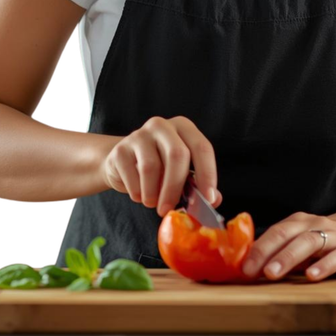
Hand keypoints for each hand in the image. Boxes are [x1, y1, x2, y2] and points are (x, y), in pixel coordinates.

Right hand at [102, 115, 222, 216]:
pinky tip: (139, 194)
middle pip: (176, 155)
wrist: (123, 163)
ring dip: (153, 193)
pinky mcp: (121, 149)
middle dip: (175, 187)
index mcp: (184, 127)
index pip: (201, 147)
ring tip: (153, 202)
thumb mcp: (181, 172)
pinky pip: (131, 175)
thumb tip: (214, 199)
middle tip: (169, 209)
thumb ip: (198, 184)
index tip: (208, 199)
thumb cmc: (159, 168)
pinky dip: (137, 192)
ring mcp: (140, 134)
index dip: (207, 173)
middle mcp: (162, 126)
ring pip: (151, 167)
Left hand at [241, 212, 335, 282]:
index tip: (242, 265)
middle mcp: (314, 225)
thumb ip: (283, 251)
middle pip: (287, 234)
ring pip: (308, 243)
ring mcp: (333, 236)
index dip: (257, 248)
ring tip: (272, 273)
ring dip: (288, 257)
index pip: (274, 231)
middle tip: (250, 270)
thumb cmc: (327, 240)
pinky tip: (312, 275)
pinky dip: (324, 265)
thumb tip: (251, 267)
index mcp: (299, 222)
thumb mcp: (303, 241)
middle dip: (267, 252)